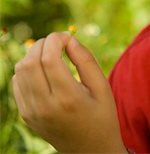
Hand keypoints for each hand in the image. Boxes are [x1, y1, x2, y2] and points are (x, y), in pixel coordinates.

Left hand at [12, 32, 126, 153]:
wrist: (91, 152)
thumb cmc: (102, 116)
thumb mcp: (102, 86)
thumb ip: (86, 59)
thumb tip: (69, 39)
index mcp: (67, 98)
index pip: (49, 57)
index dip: (57, 39)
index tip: (68, 36)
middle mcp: (45, 106)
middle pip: (30, 61)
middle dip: (43, 43)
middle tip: (58, 42)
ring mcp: (32, 113)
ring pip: (20, 70)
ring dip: (34, 54)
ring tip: (51, 54)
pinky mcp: (27, 115)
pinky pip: (18, 83)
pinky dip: (27, 69)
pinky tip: (44, 70)